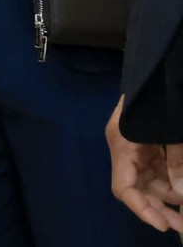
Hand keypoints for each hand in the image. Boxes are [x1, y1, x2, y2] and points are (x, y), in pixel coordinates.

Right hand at [109, 98, 182, 231]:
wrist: (159, 71)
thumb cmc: (160, 96)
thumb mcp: (171, 129)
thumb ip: (176, 158)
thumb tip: (181, 193)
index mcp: (122, 142)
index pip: (123, 185)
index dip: (140, 208)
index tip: (162, 224)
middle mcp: (125, 148)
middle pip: (136, 188)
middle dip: (157, 209)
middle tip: (181, 227)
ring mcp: (137, 148)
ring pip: (149, 184)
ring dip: (167, 202)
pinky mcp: (148, 147)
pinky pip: (158, 174)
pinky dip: (171, 187)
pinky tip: (182, 198)